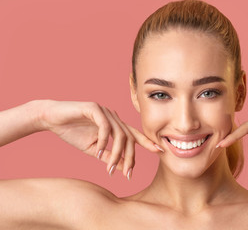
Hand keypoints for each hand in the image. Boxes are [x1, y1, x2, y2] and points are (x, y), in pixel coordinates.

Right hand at [39, 100, 161, 178]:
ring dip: (117, 153)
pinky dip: (104, 140)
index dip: (147, 142)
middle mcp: (113, 116)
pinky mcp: (94, 108)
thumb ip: (109, 156)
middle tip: (128, 174)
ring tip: (111, 167)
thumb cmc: (73, 132)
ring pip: (120, 133)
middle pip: (129, 137)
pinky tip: (99, 151)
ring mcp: (105, 111)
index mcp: (115, 125)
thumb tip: (124, 168)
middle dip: (130, 157)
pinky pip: (105, 126)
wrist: (51, 119)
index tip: (160, 152)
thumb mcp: (94, 149)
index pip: (134, 135)